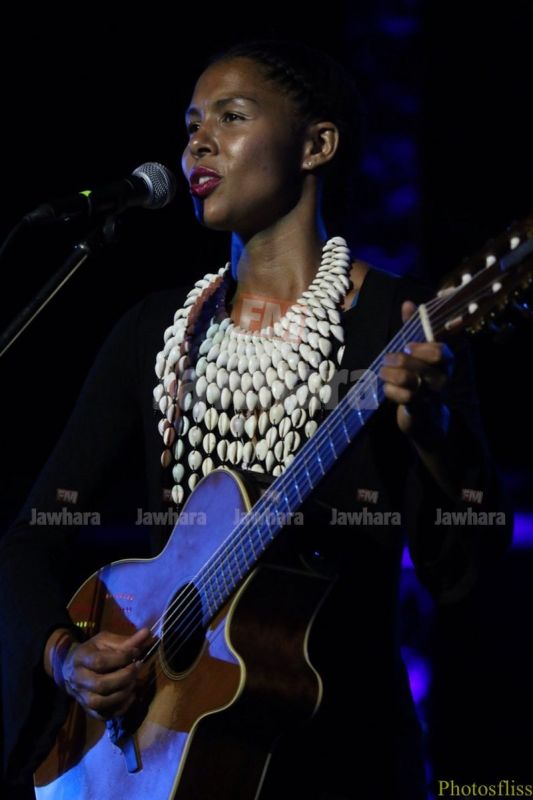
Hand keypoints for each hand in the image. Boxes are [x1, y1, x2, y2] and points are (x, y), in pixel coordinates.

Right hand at [59, 628, 152, 719]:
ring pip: (101, 703)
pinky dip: (121, 708)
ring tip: (134, 681)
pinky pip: (105, 715)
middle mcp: (78, 680)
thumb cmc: (93, 652)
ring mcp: (82, 698)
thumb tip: (147, 633)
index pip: (100, 662)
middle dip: (125, 677)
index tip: (136, 652)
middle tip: (138, 667)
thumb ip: (126, 641)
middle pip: (101, 685)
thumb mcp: (105, 641)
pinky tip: (131, 696)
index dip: (122, 658)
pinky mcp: (89, 710)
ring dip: (123, 693)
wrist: (70, 669)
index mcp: (81, 659)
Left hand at [379, 300, 453, 445]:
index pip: (441, 350)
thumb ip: (413, 327)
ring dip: (390, 374)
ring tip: (383, 371)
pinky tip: (386, 388)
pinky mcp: (420, 409)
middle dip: (402, 359)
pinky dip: (389, 391)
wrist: (425, 416)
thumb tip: (408, 303)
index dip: (422, 347)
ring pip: (411, 380)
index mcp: (445, 360)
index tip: (407, 345)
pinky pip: (403, 398)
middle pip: (425, 364)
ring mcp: (432, 395)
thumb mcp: (417, 350)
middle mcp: (442, 377)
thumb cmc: (420, 375)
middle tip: (388, 357)